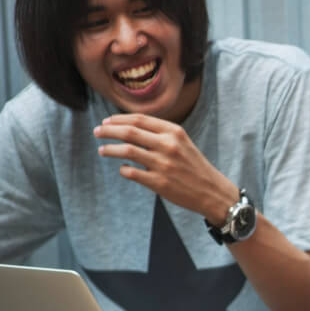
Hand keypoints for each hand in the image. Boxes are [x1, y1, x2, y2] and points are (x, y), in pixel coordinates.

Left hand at [94, 113, 235, 218]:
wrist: (212, 191)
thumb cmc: (194, 166)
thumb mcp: (182, 142)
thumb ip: (160, 133)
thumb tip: (128, 127)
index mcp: (174, 132)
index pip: (139, 119)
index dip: (118, 119)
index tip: (106, 121)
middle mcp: (168, 145)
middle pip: (129, 132)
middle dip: (108, 130)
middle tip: (97, 132)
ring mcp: (163, 164)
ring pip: (127, 151)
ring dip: (110, 149)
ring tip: (102, 150)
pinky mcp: (159, 183)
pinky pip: (131, 172)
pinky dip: (123, 169)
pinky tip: (123, 169)